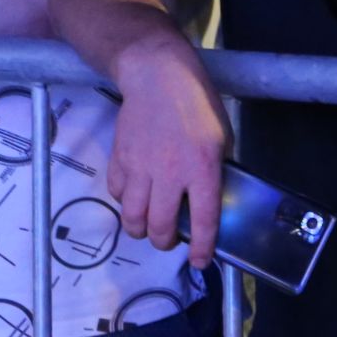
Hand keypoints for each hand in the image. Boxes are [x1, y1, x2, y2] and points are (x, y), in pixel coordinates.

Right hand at [109, 38, 230, 268]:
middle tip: (169, 239)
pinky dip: (123, 201)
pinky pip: (115, 192)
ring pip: (132, 217)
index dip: (201, 248)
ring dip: (140, 229)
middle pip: (160, 227)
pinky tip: (133, 196)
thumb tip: (209, 197)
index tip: (199, 260)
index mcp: (201, 168)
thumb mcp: (220, 137)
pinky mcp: (119, 157)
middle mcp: (169, 174)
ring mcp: (140, 167)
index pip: (202, 221)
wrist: (157, 76)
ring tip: (147, 225)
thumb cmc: (196, 104)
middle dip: (165, 242)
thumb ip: (215, 170)